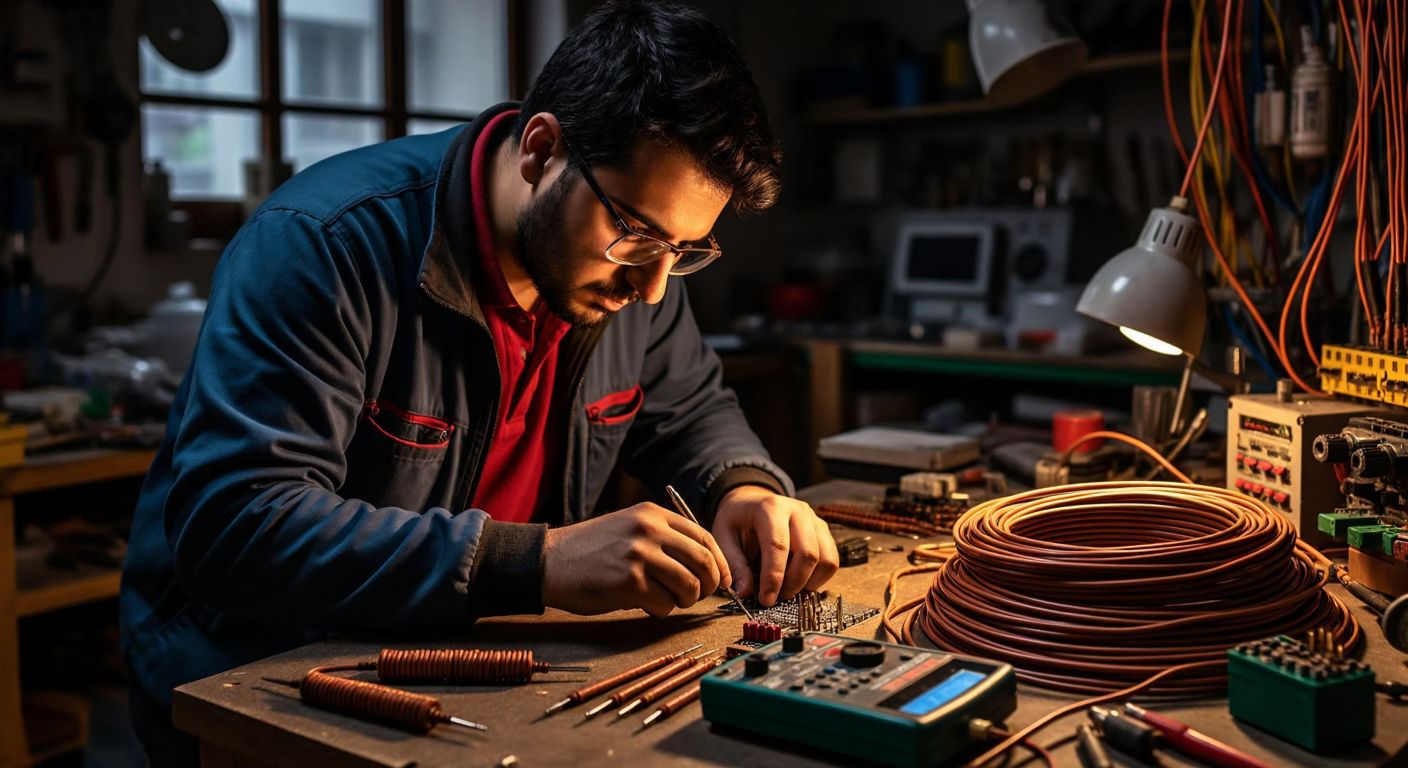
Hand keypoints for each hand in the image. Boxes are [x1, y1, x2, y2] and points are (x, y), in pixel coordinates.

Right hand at [541, 502, 730, 616]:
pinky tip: (643, 604)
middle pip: (703, 562)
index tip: (722, 580)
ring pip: (689, 586)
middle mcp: (650, 530)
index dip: (719, 562)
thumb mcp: (629, 528)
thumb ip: (663, 539)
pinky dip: (659, 610)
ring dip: (683, 601)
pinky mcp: (629, 582)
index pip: (704, 537)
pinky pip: (665, 604)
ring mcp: (640, 555)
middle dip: (708, 585)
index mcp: (653, 514)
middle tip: (697, 596)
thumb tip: (703, 565)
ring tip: (664, 600)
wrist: (548, 561)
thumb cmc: (590, 551)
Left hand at [712, 487, 838, 606]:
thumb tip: (745, 592)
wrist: (752, 502)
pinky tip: (799, 582)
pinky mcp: (823, 531)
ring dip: (808, 583)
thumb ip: (735, 565)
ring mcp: (815, 520)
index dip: (773, 577)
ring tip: (787, 590)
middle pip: (808, 553)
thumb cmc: (737, 521)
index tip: (766, 599)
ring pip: (826, 559)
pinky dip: (818, 579)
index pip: (777, 545)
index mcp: (770, 508)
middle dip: (793, 583)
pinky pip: (831, 560)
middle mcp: (798, 510)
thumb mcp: (724, 537)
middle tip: (776, 598)